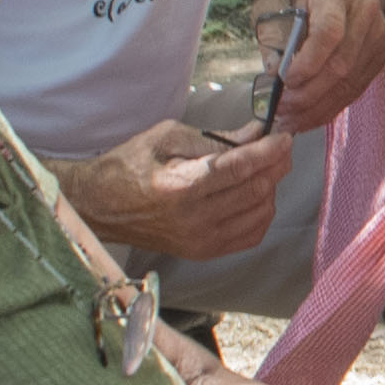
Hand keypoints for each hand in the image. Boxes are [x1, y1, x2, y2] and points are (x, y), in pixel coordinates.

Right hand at [58, 120, 291, 263]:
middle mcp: (194, 219)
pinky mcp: (203, 252)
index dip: (270, 149)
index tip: (284, 136)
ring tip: (261, 169)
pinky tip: (254, 195)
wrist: (100, 207)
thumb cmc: (128, 166)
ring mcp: (200, 241)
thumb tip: (257, 132)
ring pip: (261, 212)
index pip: (241, 167)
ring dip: (270, 187)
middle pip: (257, 189)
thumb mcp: (167, 137)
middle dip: (275, 164)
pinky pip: (252, 234)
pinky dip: (262, 212)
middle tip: (278, 148)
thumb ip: (215, 137)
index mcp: (181, 187)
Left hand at [274, 0, 384, 127]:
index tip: (284, 80)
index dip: (308, 62)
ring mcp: (378, 35)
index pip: (329, 32)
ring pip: (350, 83)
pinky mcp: (381, 55)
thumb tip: (272, 73)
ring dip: (317, 107)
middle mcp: (365, 11)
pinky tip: (307, 115)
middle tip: (280, 108)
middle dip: (308, 93)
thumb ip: (272, 32)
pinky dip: (330, 107)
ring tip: (289, 118)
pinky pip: (356, 89)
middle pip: (341, 64)